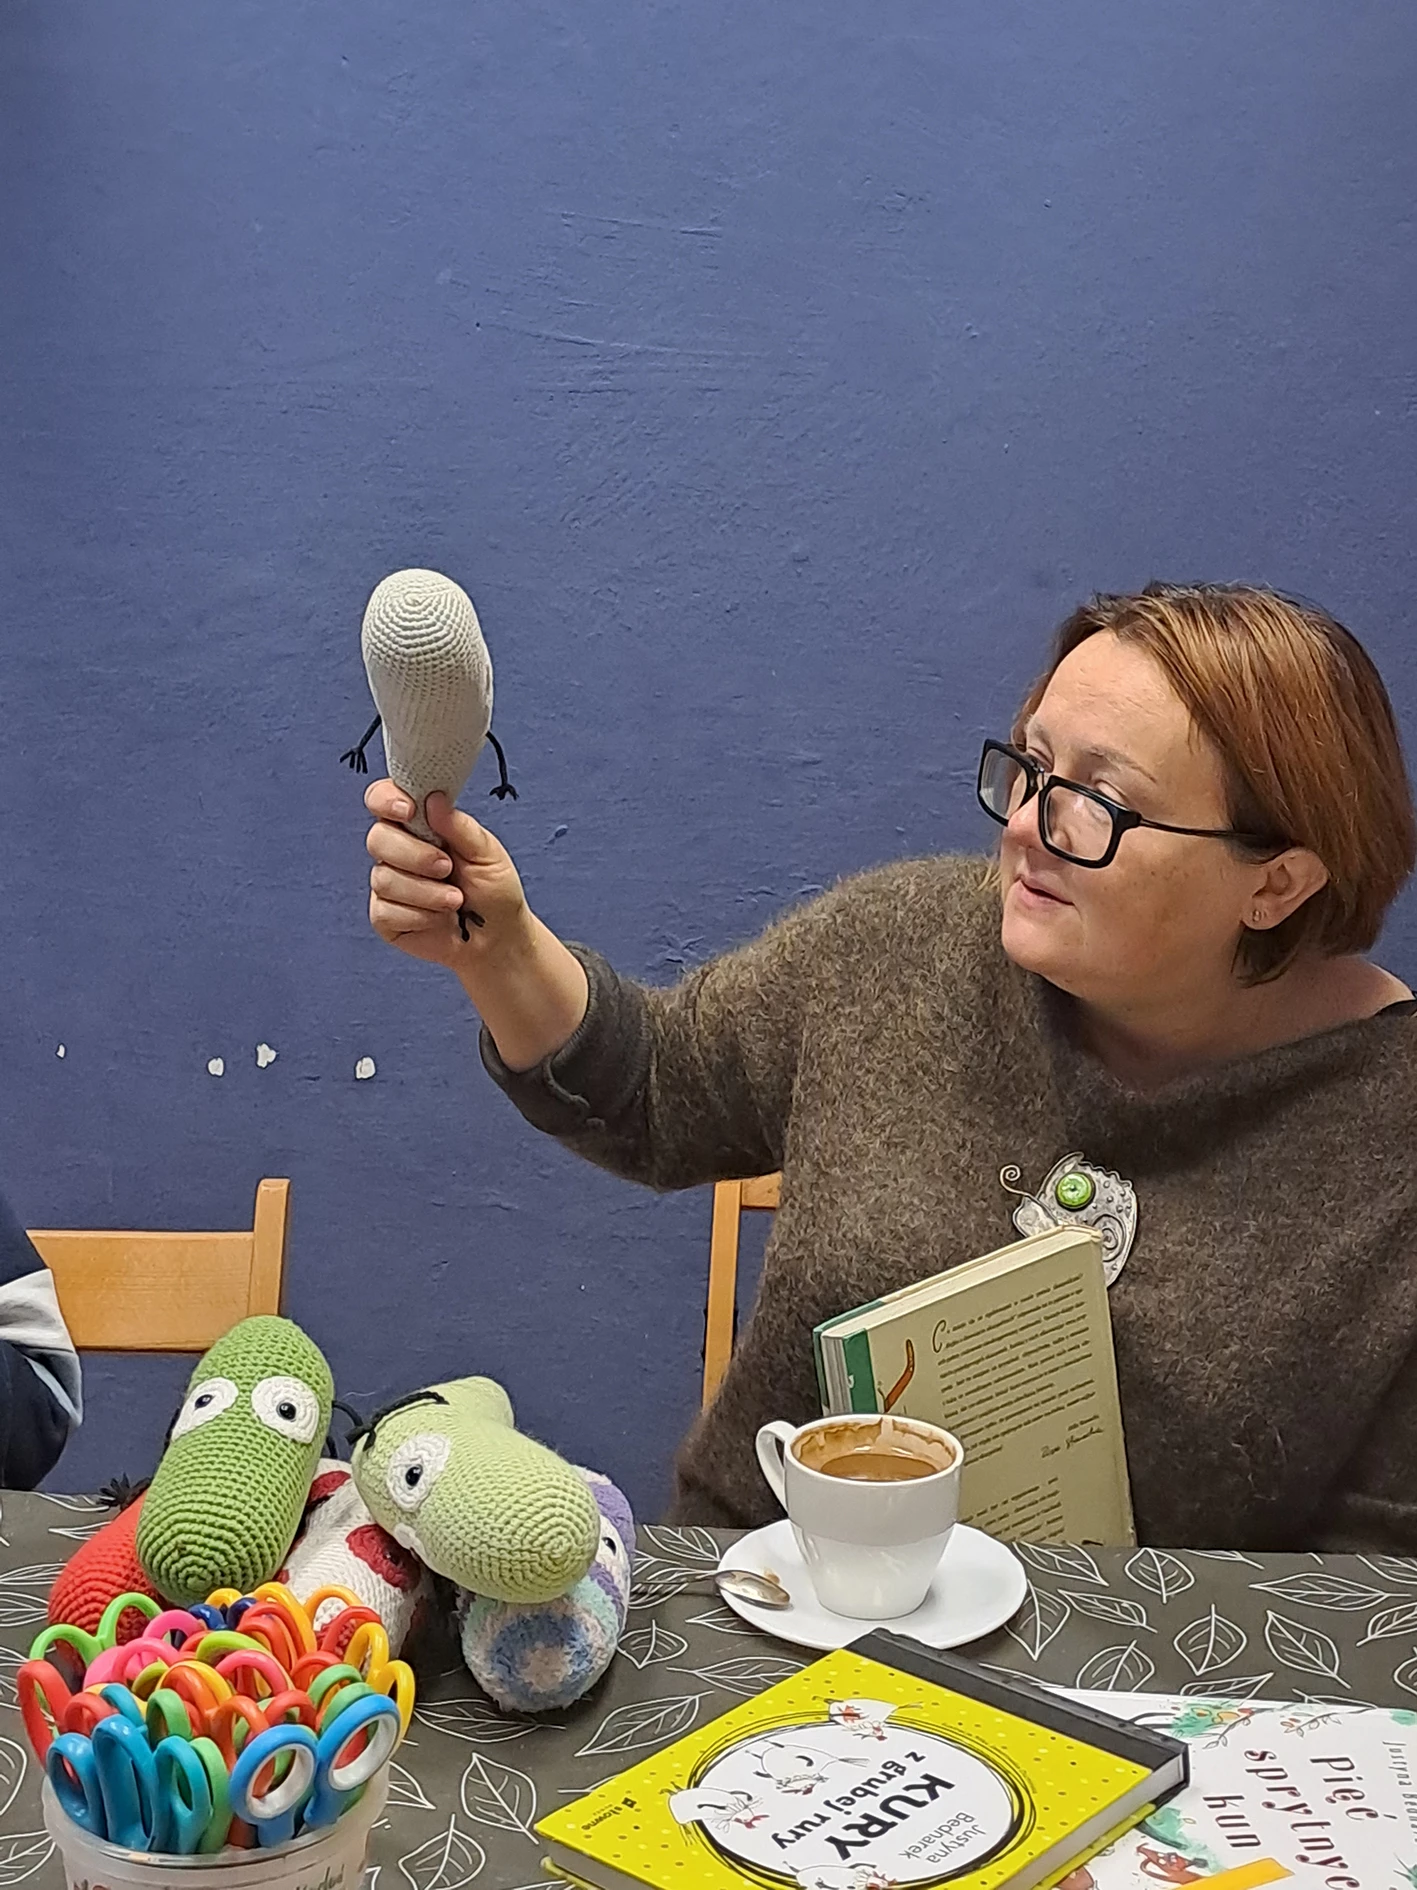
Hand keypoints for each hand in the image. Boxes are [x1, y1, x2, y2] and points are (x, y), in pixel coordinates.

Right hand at [365, 781, 529, 969]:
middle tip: (447, 868)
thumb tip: (433, 799)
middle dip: (416, 855)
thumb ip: (459, 826)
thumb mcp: (487, 854)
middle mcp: (398, 851)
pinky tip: (438, 919)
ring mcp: (388, 883)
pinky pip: (385, 910)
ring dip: (426, 892)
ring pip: (383, 878)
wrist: (497, 939)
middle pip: (377, 838)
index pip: (383, 800)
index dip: (386, 800)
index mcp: (419, 826)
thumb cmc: (494, 892)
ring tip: (455, 900)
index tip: (408, 810)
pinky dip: (419, 916)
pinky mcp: (384, 916)